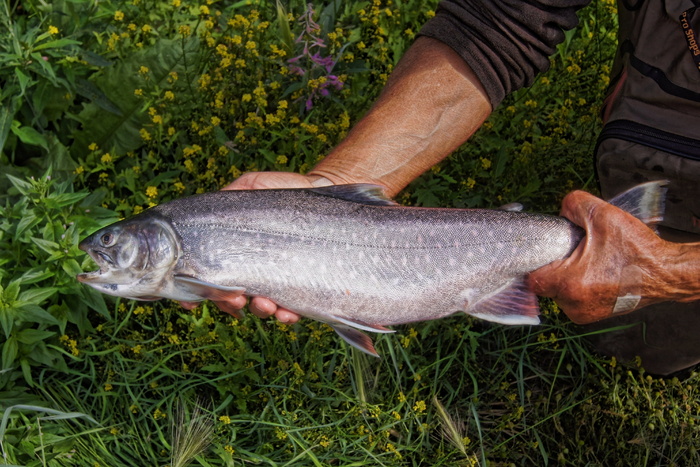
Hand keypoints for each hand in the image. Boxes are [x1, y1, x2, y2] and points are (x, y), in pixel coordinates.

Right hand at [180, 172, 330, 323]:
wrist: (320, 193)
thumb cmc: (282, 190)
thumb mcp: (249, 186)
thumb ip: (227, 197)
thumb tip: (205, 213)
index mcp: (232, 251)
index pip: (206, 275)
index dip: (193, 293)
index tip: (189, 302)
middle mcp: (250, 268)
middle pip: (230, 296)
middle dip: (227, 303)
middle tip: (234, 300)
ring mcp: (275, 279)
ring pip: (259, 306)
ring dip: (258, 310)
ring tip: (264, 304)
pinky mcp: (300, 286)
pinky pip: (292, 308)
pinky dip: (286, 316)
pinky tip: (287, 313)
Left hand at [528, 189, 681, 323]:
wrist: (665, 273)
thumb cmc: (637, 250)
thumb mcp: (603, 216)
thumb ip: (573, 204)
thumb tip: (561, 209)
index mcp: (570, 284)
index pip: (532, 277)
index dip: (537, 259)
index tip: (549, 249)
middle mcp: (574, 305)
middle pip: (545, 283)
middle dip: (555, 265)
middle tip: (574, 251)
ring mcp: (583, 313)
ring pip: (558, 291)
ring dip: (566, 276)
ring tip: (588, 262)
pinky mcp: (592, 315)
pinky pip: (572, 298)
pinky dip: (578, 285)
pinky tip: (594, 273)